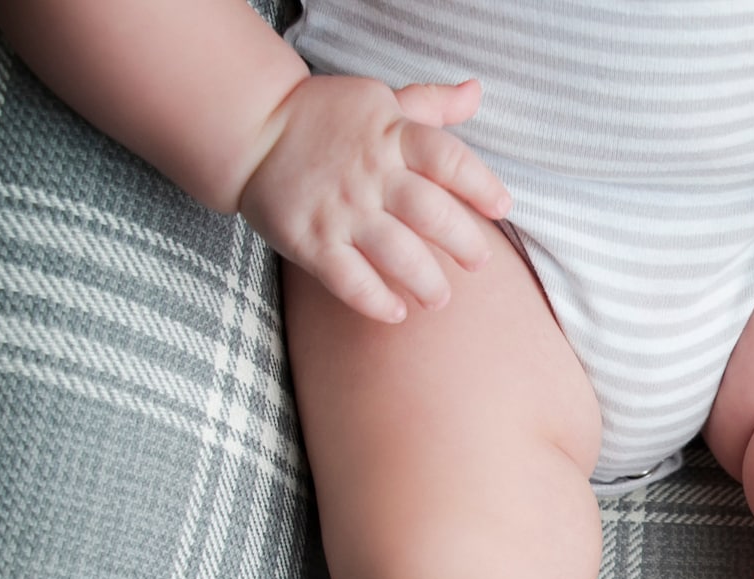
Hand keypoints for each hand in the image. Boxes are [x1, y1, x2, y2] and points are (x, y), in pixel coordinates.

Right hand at [238, 76, 512, 322]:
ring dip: (426, 282)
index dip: (481, 185)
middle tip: (478, 264)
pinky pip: (349, 280)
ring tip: (438, 298)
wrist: (251, 128)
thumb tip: (475, 91)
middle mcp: (371, 175)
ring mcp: (341, 210)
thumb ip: (430, 104)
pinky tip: (396, 312)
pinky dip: (375, 301)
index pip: (449, 159)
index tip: (502, 208)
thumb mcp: (379, 100)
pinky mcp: (310, 240)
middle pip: (431, 213)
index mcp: (392, 137)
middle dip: (464, 244)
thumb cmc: (325, 117)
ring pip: (397, 253)